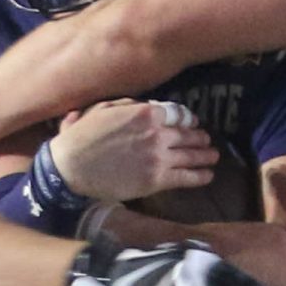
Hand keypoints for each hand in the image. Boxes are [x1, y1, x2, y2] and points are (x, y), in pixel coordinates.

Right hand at [46, 99, 217, 203]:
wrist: (71, 168)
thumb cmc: (81, 136)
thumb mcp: (103, 108)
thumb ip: (129, 105)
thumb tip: (147, 106)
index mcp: (146, 112)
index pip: (178, 114)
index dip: (187, 119)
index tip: (192, 123)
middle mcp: (157, 133)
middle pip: (188, 134)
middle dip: (199, 137)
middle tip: (206, 140)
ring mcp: (159, 157)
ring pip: (191, 155)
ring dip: (206, 155)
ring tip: (213, 156)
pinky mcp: (157, 180)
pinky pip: (186, 177)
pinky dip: (200, 176)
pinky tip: (208, 175)